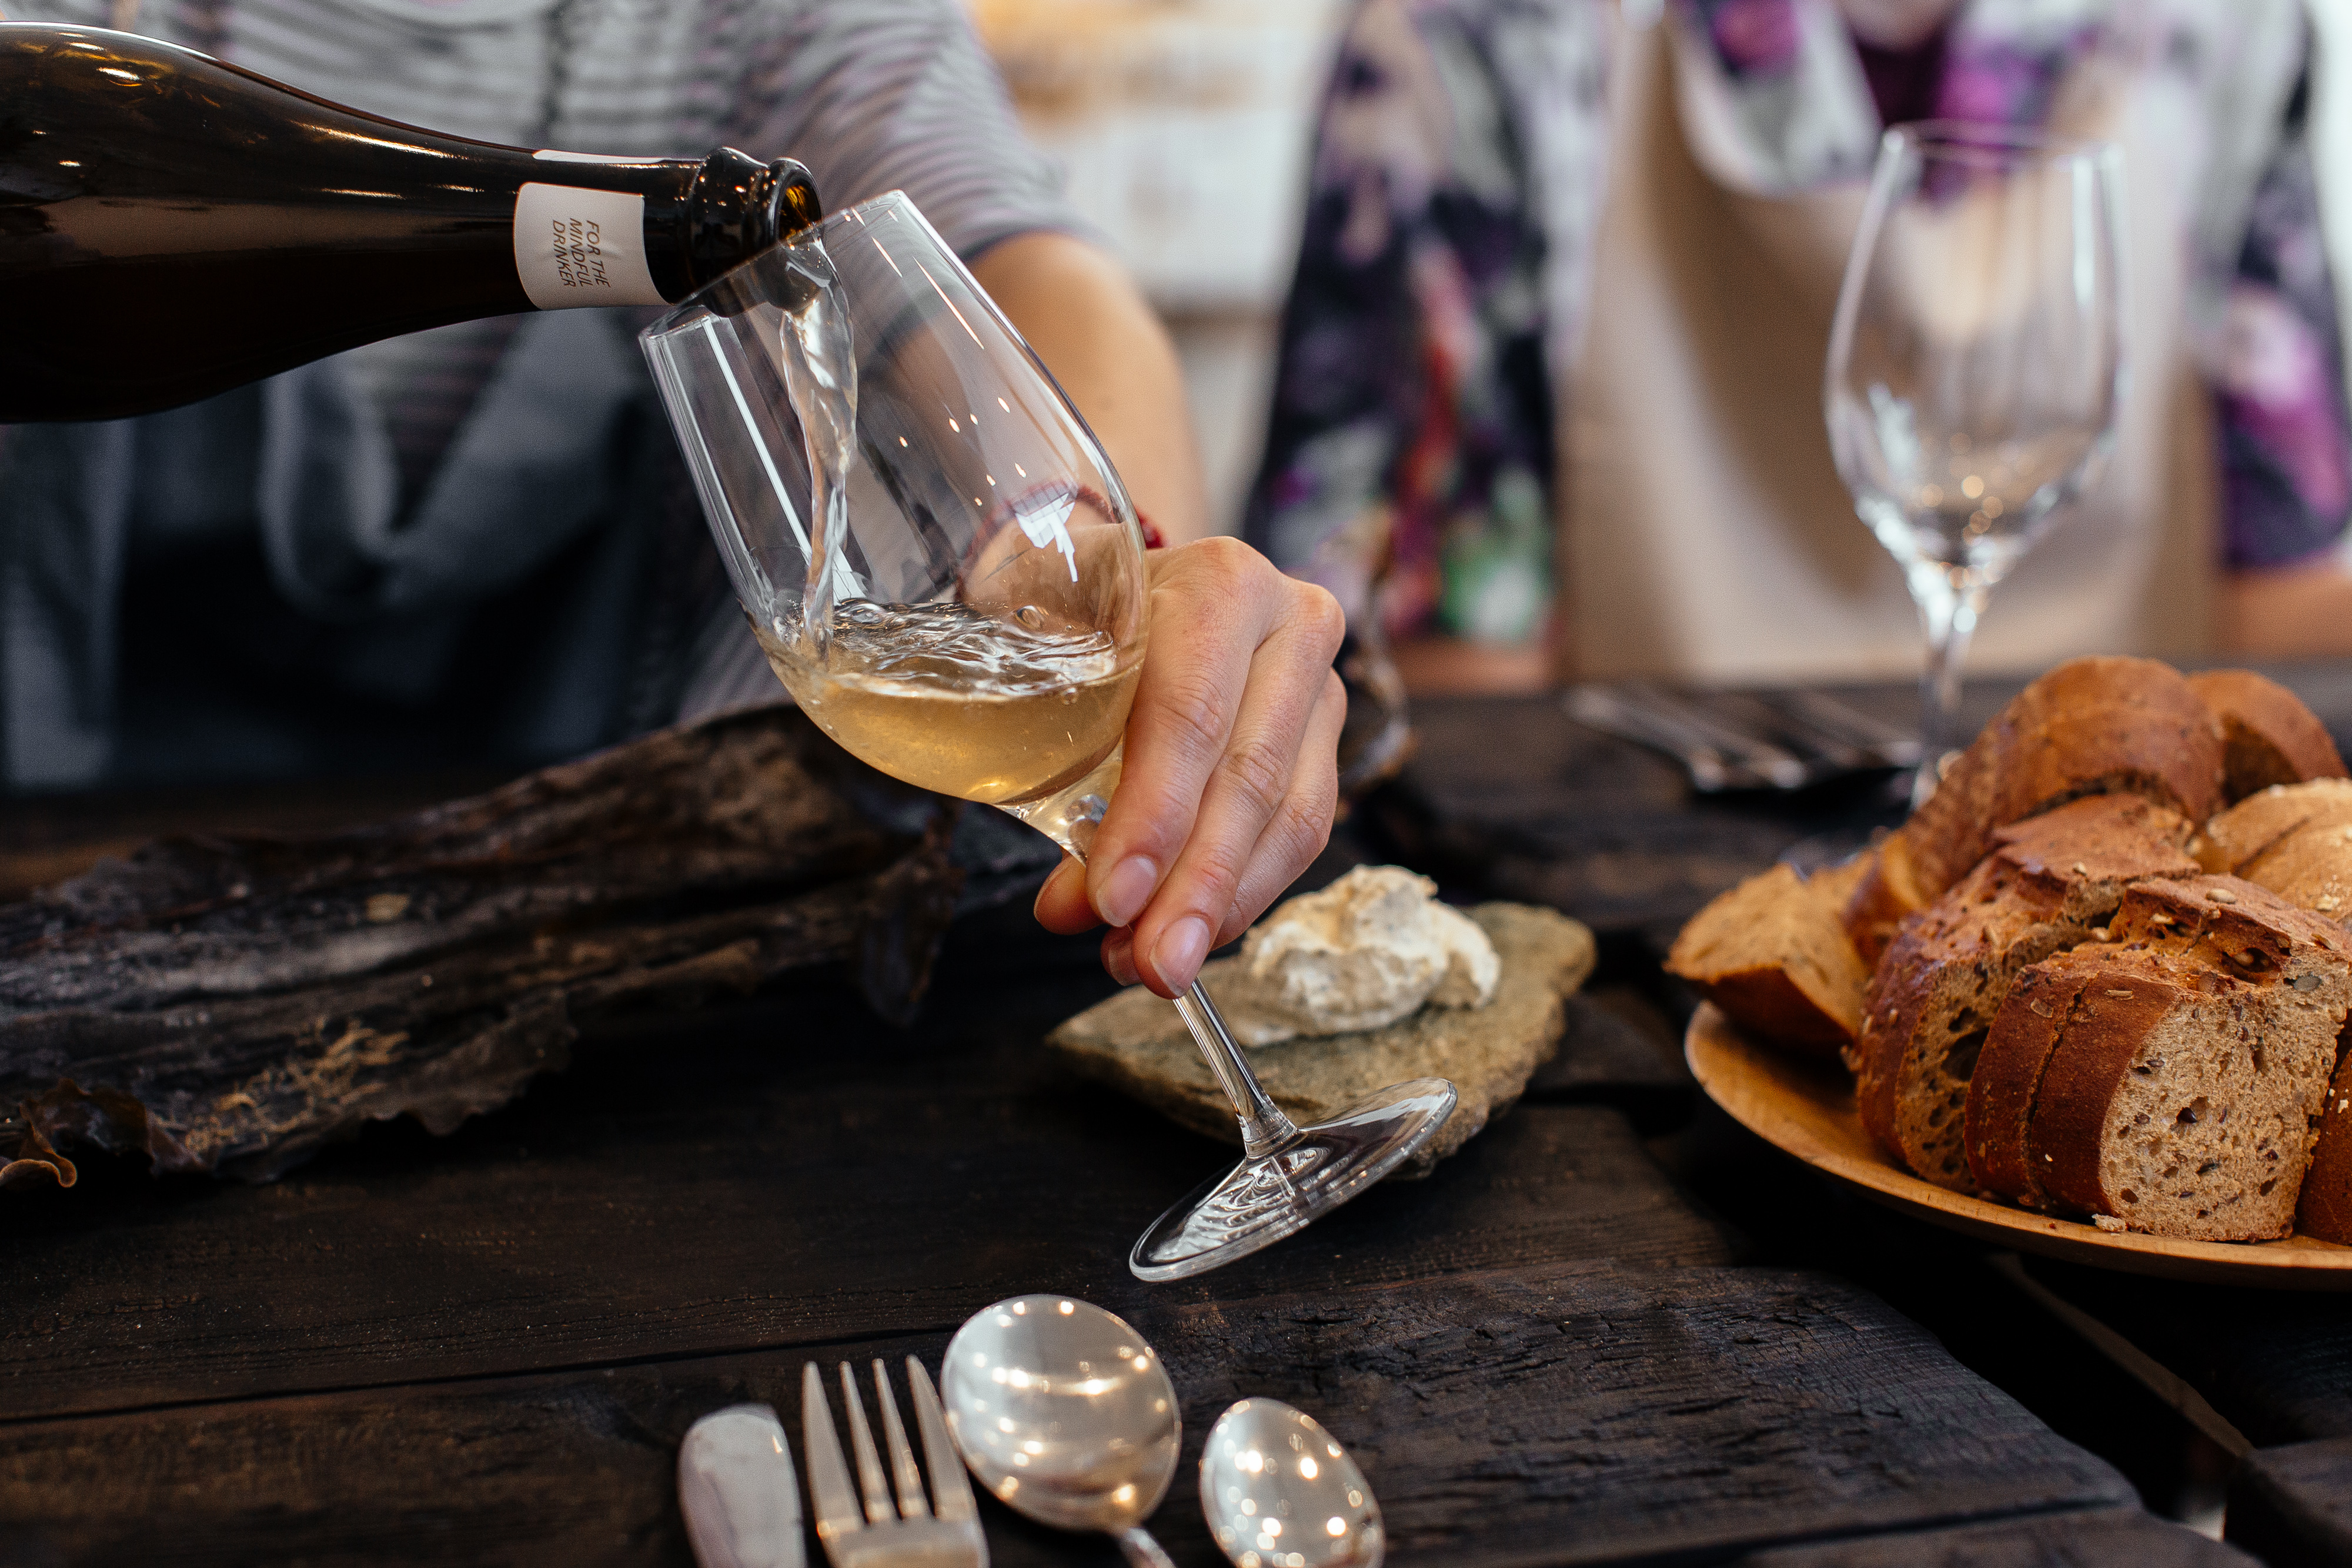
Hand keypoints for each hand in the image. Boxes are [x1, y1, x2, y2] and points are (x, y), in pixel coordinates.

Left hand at [1032, 537, 1346, 996]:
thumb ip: (1046, 766)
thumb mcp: (1047, 657)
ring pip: (1291, 819)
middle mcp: (1291, 626)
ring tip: (1156, 965)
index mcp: (1219, 585)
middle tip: (1150, 964)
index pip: (1190, 715)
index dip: (1154, 817)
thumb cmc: (1080, 616)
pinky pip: (1301, 835)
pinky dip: (1243, 894)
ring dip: (1222, 906)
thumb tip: (1067, 904)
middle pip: (1251, 777)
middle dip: (1194, 887)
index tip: (1109, 898)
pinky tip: (1192, 932)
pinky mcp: (1326, 742)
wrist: (1133, 584)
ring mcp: (1321, 686)